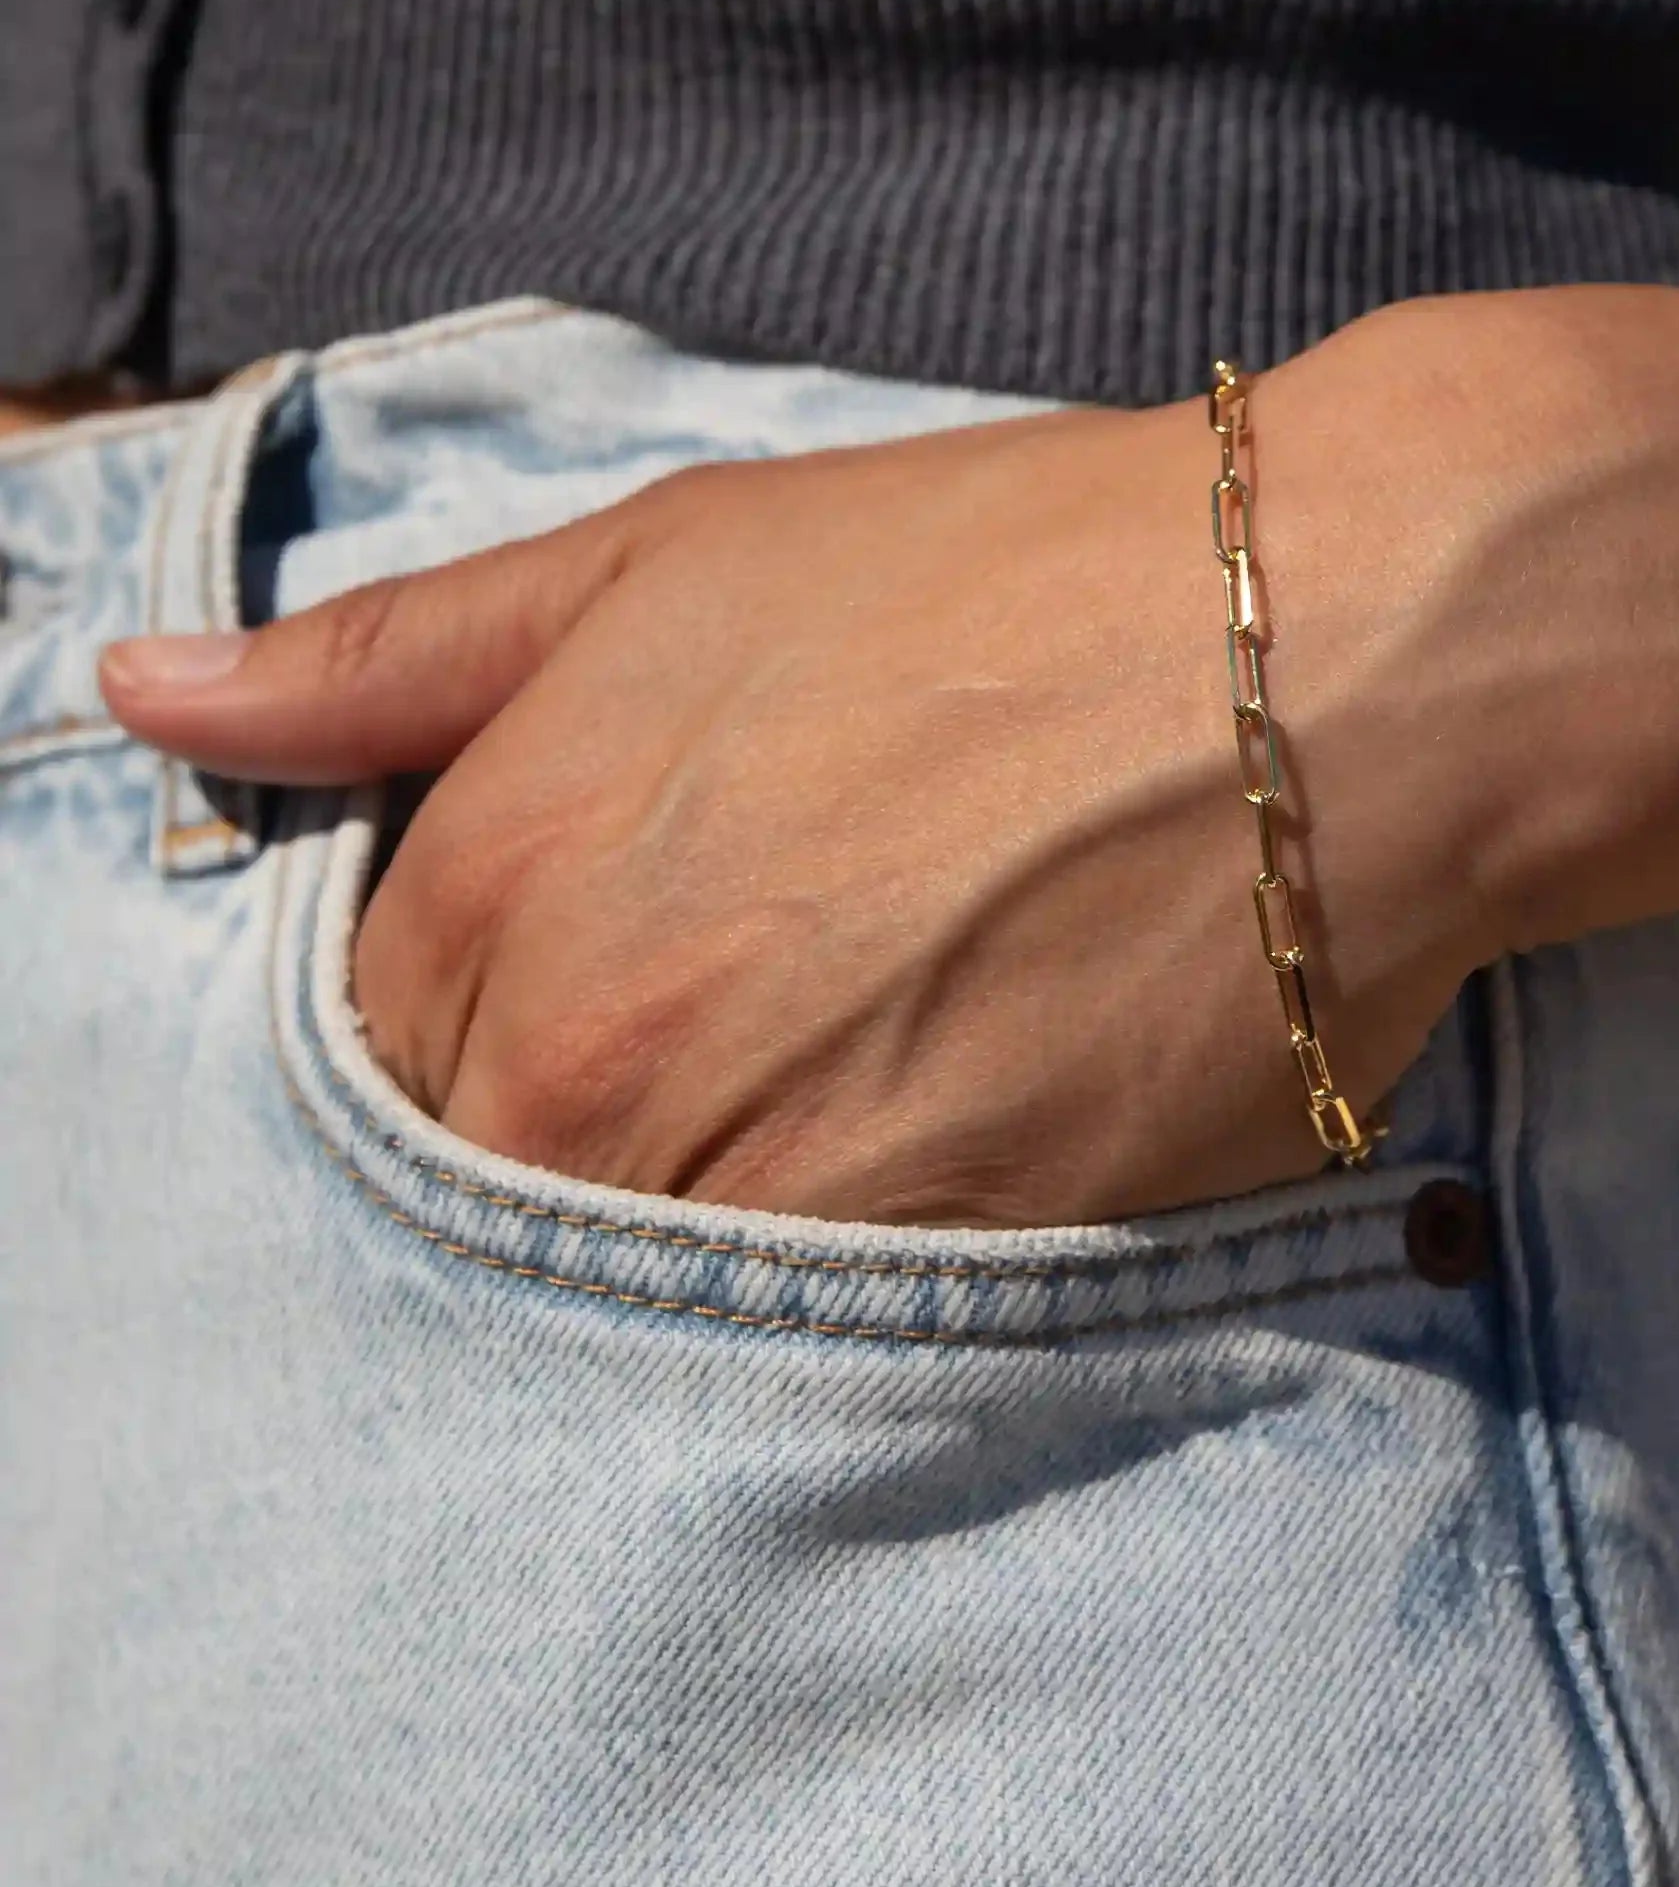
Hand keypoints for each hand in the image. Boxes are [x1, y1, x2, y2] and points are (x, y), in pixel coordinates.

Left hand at [98, 284, 1678, 1223]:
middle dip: (601, 1112)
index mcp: (498, 888)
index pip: (383, 1051)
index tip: (637, 948)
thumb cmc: (1010, 573)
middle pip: (505, 1189)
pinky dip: (856, 1255)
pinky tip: (960, 1119)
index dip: (500, 1002)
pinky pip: (825, 1328)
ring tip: (881, 1059)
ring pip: (654, 1277)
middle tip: (773, 1006)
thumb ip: (395, 658)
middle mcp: (598, 1069)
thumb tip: (142, 703)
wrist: (1328, 654)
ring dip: (724, 1199)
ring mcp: (773, 1193)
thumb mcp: (677, 558)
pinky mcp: (952, 1275)